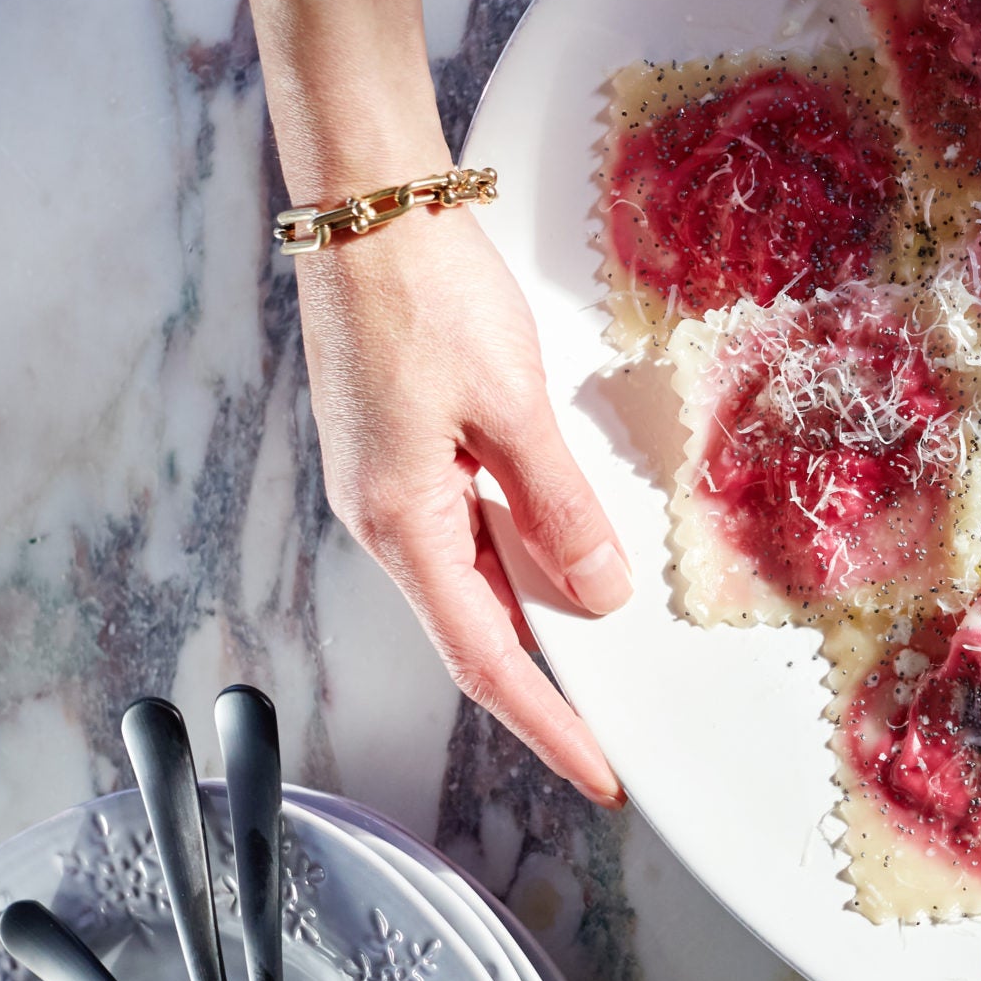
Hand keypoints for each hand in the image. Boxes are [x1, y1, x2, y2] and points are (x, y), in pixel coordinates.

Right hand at [300, 207, 630, 806]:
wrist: (365, 206)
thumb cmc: (425, 294)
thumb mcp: (513, 409)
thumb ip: (559, 510)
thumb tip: (599, 597)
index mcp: (404, 525)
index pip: (486, 661)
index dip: (547, 726)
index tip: (600, 774)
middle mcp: (387, 520)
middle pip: (480, 632)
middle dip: (548, 686)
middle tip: (615, 731)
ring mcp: (389, 486)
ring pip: (478, 579)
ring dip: (539, 615)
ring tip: (604, 650)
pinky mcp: (401, 452)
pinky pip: (470, 530)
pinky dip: (522, 554)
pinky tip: (565, 552)